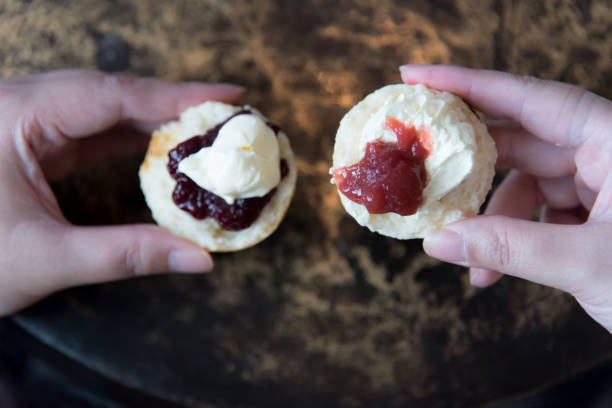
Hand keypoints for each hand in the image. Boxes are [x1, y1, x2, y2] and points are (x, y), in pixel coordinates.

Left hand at [0, 70, 242, 315]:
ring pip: (102, 107)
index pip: (109, 94)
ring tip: (205, 130)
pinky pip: (91, 130)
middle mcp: (18, 106)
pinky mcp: (31, 143)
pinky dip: (131, 138)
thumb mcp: (46, 259)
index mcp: (14, 116)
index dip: (176, 94)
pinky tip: (163, 148)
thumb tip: (200, 259)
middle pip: (110, 92)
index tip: (228, 95)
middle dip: (171, 102)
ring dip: (154, 119)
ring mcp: (23, 122)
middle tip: (227, 113)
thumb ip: (126, 255)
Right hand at [400, 64, 611, 332]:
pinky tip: (493, 270)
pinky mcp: (594, 214)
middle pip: (518, 140)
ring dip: (489, 221)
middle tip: (418, 167)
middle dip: (466, 164)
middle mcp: (604, 152)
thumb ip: (508, 248)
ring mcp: (599, 183)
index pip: (528, 97)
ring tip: (467, 258)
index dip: (466, 83)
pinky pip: (538, 214)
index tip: (415, 76)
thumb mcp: (588, 263)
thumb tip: (438, 241)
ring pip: (524, 184)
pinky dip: (511, 239)